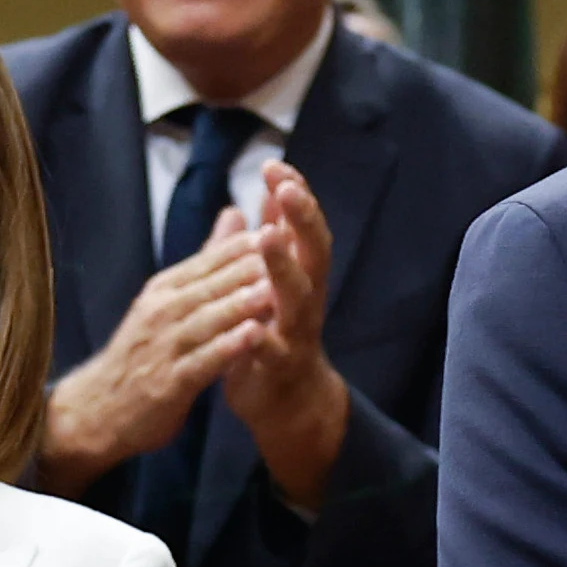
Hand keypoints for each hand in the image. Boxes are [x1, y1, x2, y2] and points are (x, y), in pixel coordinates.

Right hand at [38, 228, 272, 494]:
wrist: (99, 409)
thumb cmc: (144, 352)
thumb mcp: (168, 300)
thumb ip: (207, 261)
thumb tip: (235, 213)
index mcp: (166, 288)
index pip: (210, 259)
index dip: (246, 244)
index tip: (285, 226)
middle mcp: (163, 311)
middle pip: (212, 284)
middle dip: (249, 267)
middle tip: (290, 250)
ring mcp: (165, 346)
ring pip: (208, 319)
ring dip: (241, 304)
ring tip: (275, 289)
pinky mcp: (169, 382)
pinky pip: (203, 361)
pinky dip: (228, 347)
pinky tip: (255, 337)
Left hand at [222, 165, 352, 505]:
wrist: (286, 401)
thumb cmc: (276, 330)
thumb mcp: (275, 278)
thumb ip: (276, 235)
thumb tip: (274, 187)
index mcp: (303, 274)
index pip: (303, 226)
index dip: (295, 195)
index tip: (275, 165)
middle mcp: (308, 298)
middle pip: (314, 252)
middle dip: (302, 219)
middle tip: (286, 188)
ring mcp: (298, 332)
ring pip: (298, 296)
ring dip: (284, 266)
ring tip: (268, 237)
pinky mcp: (281, 367)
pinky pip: (274, 350)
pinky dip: (263, 337)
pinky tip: (252, 324)